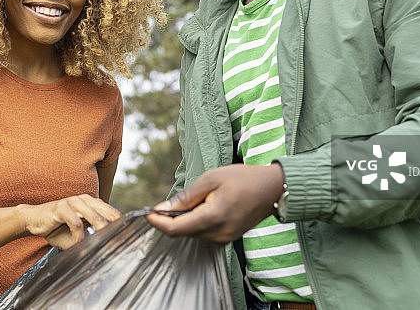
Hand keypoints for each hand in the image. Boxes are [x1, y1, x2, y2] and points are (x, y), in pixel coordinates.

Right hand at [19, 195, 120, 248]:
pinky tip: (79, 243)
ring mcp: (73, 201)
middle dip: (115, 229)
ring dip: (100, 232)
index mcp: (91, 203)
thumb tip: (105, 250)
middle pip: (107, 213)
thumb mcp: (76, 234)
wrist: (33, 220)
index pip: (112, 212)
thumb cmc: (56, 228)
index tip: (129, 237)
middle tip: (119, 244)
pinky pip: (76, 223)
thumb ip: (90, 239)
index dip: (122, 224)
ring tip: (103, 244)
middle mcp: (84, 199)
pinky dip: (80, 236)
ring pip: (94, 216)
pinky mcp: (61, 207)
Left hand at [145, 164, 284, 243]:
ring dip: (185, 219)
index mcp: (212, 218)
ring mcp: (223, 239)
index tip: (147, 212)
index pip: (175, 229)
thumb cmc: (243, 179)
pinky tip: (204, 206)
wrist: (272, 189)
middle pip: (182, 232)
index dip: (157, 222)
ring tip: (197, 199)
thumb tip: (162, 208)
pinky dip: (196, 221)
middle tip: (168, 201)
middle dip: (170, 218)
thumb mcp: (211, 179)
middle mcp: (217, 235)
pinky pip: (203, 233)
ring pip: (192, 233)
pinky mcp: (227, 239)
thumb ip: (186, 196)